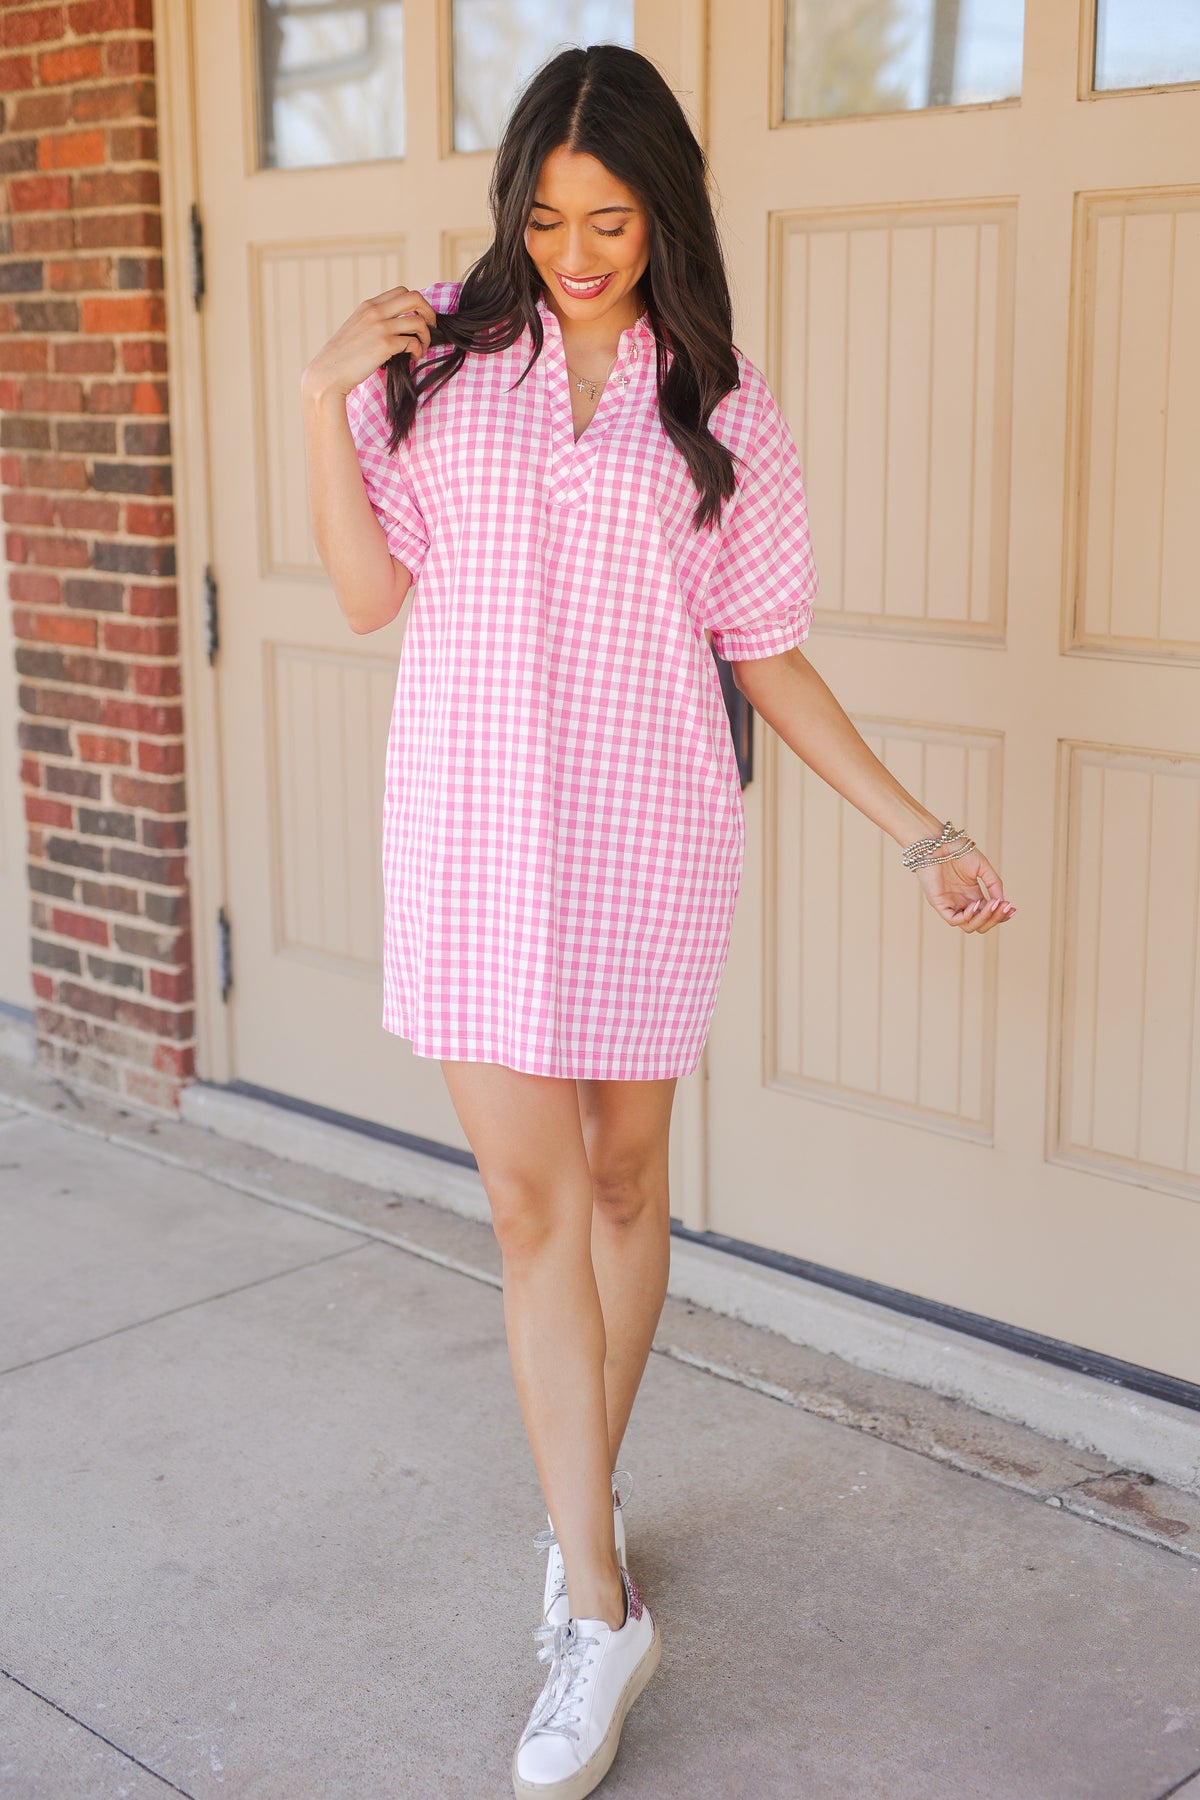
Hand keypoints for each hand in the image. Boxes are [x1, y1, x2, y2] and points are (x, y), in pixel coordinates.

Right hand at [300, 283, 436, 407]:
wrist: (328, 374)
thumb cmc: (343, 358)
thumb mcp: (356, 329)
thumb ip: (373, 322)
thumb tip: (395, 325)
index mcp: (369, 306)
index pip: (402, 292)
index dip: (416, 304)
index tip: (419, 319)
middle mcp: (375, 311)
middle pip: (415, 298)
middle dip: (429, 312)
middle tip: (430, 329)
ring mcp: (380, 327)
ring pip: (419, 321)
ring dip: (426, 336)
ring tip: (420, 349)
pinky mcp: (384, 345)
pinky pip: (413, 341)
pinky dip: (418, 350)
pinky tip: (413, 358)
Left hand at [912, 841, 1016, 932]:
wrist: (937, 841)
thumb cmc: (957, 850)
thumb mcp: (982, 867)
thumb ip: (994, 884)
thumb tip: (1004, 902)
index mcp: (972, 895)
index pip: (988, 914)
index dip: (1001, 915)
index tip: (1013, 909)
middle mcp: (962, 902)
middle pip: (981, 924)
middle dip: (995, 919)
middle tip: (1005, 907)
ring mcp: (950, 904)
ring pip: (969, 926)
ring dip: (984, 919)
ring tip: (993, 905)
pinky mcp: (938, 903)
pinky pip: (953, 920)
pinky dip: (967, 916)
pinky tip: (976, 904)